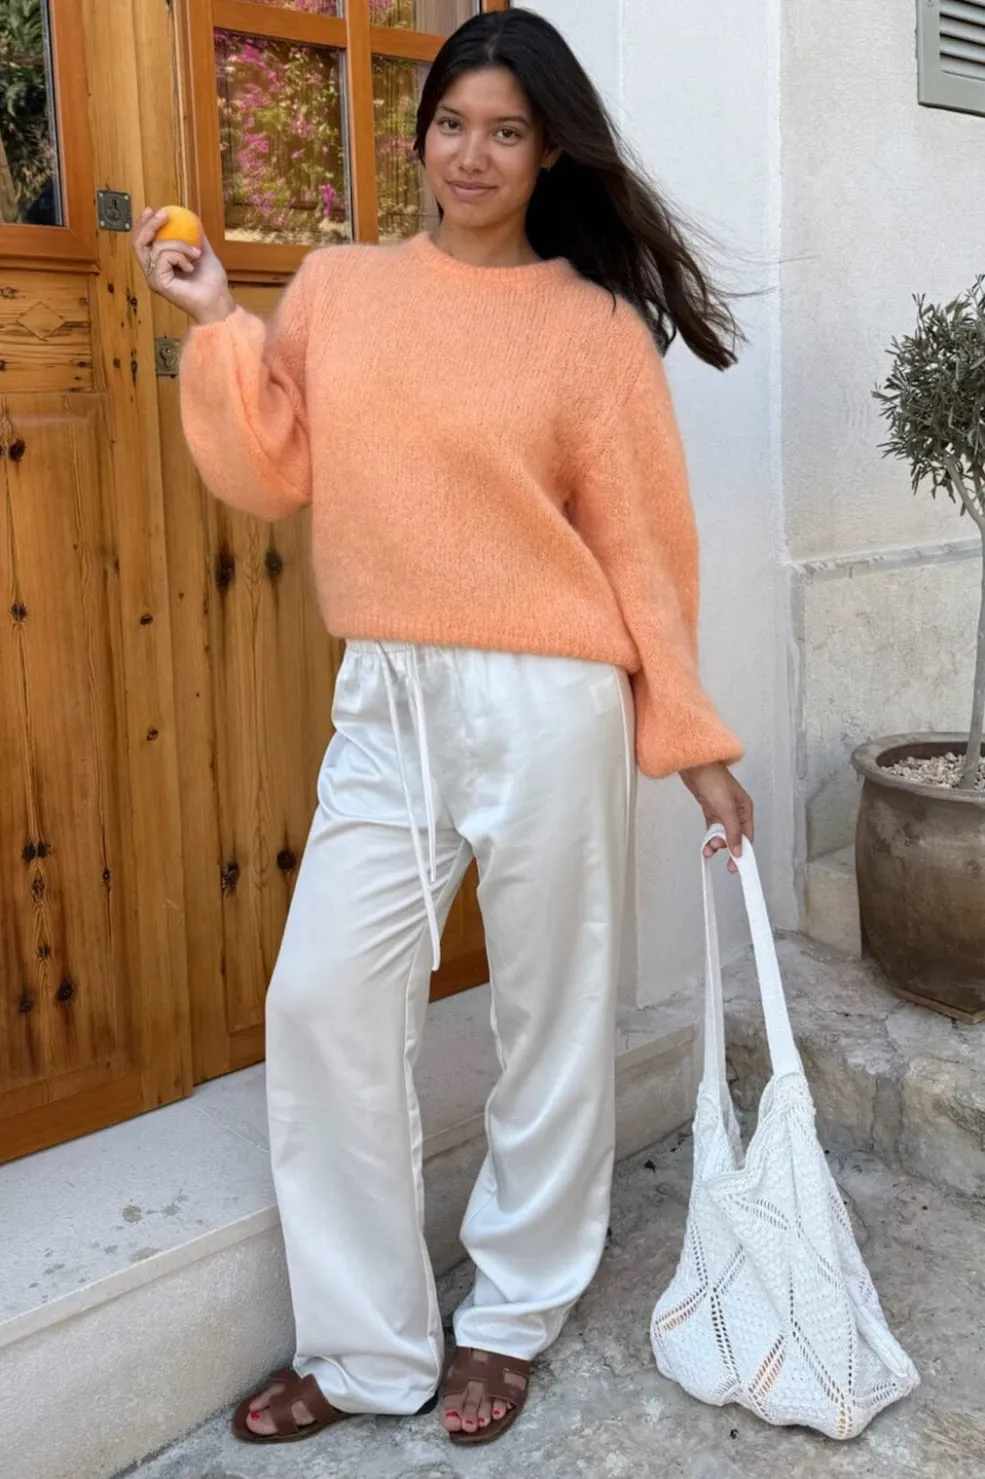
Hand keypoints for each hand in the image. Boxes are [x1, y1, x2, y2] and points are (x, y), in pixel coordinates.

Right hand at [131, 207, 235, 324]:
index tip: (152, 210)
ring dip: (179, 244)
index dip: (144, 224)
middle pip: (138, 242)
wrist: (219, 300)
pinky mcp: (158, 282)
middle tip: (164, 214)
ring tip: (195, 253)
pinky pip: (164, 256)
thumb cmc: (212, 282)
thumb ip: (194, 238)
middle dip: (149, 224)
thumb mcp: (202, 252)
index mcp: (159, 264)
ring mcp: (154, 278)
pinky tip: (191, 266)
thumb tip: (192, 220)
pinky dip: (180, 256)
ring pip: (156, 247)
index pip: (143, 241)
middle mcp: (152, 271)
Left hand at [681, 763, 753, 874]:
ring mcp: (723, 811)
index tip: (736, 866)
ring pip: (721, 834)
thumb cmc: (713, 780)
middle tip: (716, 851)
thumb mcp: (726, 809)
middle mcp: (736, 812)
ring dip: (714, 843)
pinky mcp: (711, 810)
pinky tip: (705, 844)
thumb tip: (739, 851)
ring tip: (707, 848)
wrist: (695, 766)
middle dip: (725, 847)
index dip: (743, 852)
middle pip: (734, 837)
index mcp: (745, 810)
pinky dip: (708, 837)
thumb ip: (733, 831)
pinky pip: (712, 829)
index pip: (747, 837)